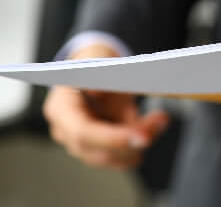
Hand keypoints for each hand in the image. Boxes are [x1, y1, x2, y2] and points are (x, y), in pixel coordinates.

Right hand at [43, 44, 169, 169]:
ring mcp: (83, 145)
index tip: (142, 136)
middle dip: (133, 141)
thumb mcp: (98, 63)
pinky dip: (142, 142)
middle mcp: (67, 133)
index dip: (112, 138)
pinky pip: (124, 155)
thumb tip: (100, 94)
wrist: (95, 70)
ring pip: (115, 158)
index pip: (82, 133)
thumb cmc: (93, 65)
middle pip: (99, 152)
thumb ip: (101, 79)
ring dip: (142, 140)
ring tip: (160, 119)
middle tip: (160, 121)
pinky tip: (155, 124)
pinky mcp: (102, 149)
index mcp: (60, 110)